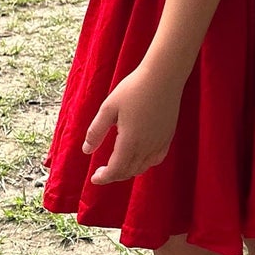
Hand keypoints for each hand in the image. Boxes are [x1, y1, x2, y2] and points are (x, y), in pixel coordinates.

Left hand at [83, 62, 181, 184]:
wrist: (163, 76)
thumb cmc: (134, 89)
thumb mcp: (108, 108)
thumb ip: (96, 131)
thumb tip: (86, 150)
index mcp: (129, 141)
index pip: (115, 170)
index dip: (104, 177)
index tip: (94, 178)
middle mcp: (146, 147)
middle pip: (129, 172)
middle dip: (114, 175)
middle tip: (102, 171)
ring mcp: (159, 142)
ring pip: (143, 167)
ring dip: (128, 171)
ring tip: (117, 165)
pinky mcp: (168, 136)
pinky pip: (156, 159)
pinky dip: (145, 164)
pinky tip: (139, 157)